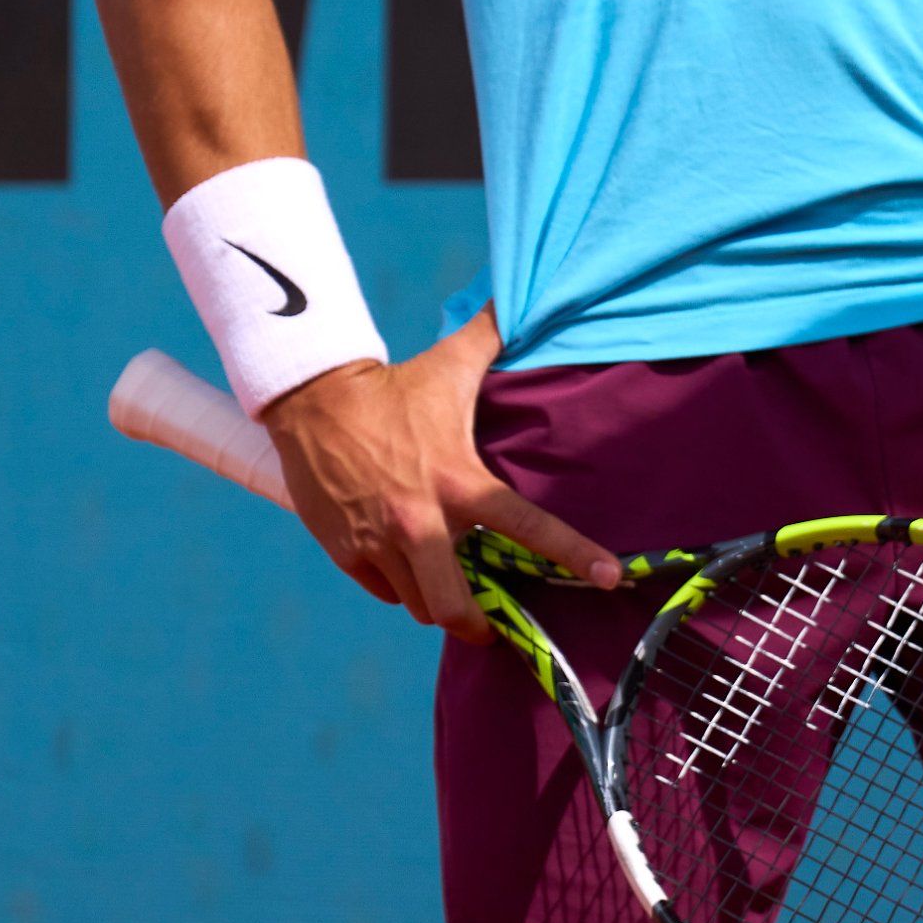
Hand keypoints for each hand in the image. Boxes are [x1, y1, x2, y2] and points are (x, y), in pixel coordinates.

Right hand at [261, 310, 618, 641]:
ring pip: (420, 606)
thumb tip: (525, 296)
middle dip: (478, 626)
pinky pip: (385, 590)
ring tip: (449, 594)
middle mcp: (420, 521)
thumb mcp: (450, 364)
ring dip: (438, 605)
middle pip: (455, 607)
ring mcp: (379, 542)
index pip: (526, 525)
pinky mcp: (346, 552)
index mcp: (458, 481)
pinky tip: (405, 565)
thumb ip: (494, 335)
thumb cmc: (393, 386)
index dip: (573, 553)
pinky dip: (400, 587)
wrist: (313, 400)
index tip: (609, 578)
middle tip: (491, 626)